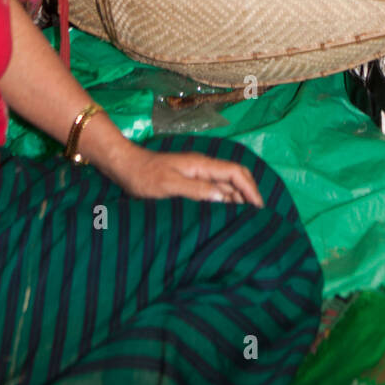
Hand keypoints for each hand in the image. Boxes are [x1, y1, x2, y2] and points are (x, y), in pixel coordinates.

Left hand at [107, 138, 263, 205]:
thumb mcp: (169, 186)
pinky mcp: (189, 182)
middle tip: (258, 217)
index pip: (236, 173)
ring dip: (238, 199)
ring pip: (226, 185)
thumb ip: (196, 191)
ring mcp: (196, 174)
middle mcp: (203, 168)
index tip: (260, 209)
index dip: (251, 189)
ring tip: (246, 219)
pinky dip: (224, 201)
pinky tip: (224, 215)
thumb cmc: (144, 177)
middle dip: (249, 193)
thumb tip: (224, 198)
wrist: (125, 167)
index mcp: (201, 165)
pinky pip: (214, 190)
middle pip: (235, 177)